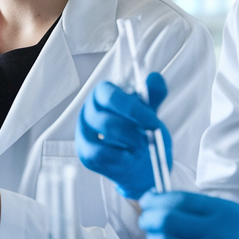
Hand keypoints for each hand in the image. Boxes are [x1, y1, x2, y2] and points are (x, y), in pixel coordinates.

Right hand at [77, 73, 172, 199]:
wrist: (138, 160)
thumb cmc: (141, 130)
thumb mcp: (150, 111)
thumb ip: (154, 94)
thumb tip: (154, 78)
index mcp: (102, 93)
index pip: (109, 96)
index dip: (132, 109)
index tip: (153, 123)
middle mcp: (89, 110)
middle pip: (106, 120)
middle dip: (132, 132)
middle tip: (149, 140)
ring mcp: (84, 132)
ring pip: (104, 137)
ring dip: (129, 144)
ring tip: (142, 148)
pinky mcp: (84, 152)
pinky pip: (100, 154)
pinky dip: (120, 157)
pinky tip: (130, 156)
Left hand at [139, 191, 238, 238]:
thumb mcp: (227, 212)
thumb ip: (194, 207)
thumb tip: (156, 202)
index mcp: (223, 213)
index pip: (178, 201)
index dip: (155, 200)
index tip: (147, 202)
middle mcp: (219, 235)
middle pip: (167, 222)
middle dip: (148, 219)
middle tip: (146, 220)